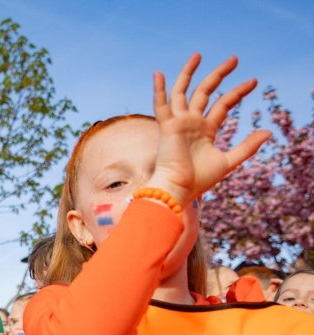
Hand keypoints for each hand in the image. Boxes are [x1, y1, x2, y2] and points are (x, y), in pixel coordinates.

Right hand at [147, 54, 270, 207]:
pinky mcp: (167, 126)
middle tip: (234, 59)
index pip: (223, 104)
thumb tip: (267, 131)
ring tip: (198, 55)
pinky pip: (161, 105)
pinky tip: (159, 74)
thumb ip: (247, 146)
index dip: (238, 92)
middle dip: (219, 75)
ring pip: (183, 92)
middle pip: (205, 92)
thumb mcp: (229, 160)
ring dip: (189, 73)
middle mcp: (191, 123)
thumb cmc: (199, 180)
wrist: (178, 188)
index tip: (254, 81)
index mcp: (205, 130)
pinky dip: (159, 90)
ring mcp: (178, 122)